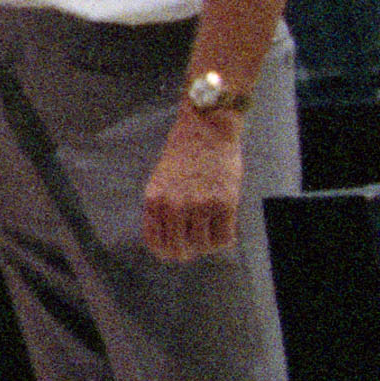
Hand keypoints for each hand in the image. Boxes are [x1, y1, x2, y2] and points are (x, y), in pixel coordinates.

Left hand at [143, 110, 245, 260]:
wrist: (206, 128)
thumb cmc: (184, 153)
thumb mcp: (161, 180)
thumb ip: (162, 208)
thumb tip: (171, 241)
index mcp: (154, 200)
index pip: (155, 244)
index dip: (167, 252)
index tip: (176, 250)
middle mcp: (173, 206)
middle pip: (179, 251)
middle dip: (189, 251)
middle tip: (197, 243)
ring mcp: (199, 205)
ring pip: (204, 247)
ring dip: (209, 243)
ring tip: (213, 229)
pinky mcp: (224, 203)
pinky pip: (225, 238)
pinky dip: (226, 238)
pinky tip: (225, 225)